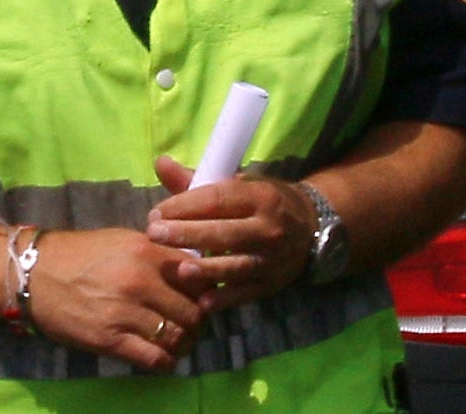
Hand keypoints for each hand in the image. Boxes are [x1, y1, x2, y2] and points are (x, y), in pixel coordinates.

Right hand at [24, 228, 205, 372]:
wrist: (35, 273)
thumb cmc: (84, 254)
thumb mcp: (129, 240)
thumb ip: (162, 254)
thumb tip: (195, 268)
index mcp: (151, 252)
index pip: (201, 276)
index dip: (209, 290)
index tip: (206, 297)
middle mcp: (143, 281)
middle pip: (194, 309)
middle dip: (200, 321)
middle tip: (196, 326)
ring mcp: (125, 312)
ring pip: (177, 336)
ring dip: (185, 344)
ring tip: (182, 344)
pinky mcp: (108, 339)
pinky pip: (152, 357)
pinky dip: (166, 362)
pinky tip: (166, 361)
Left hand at [146, 156, 316, 314]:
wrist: (311, 227)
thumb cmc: (265, 203)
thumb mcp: (241, 185)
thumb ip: (197, 181)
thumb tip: (160, 162)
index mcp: (261, 196)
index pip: (219, 199)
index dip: (185, 205)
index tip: (156, 213)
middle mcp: (269, 227)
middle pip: (224, 232)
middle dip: (187, 233)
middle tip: (153, 234)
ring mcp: (272, 258)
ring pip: (235, 265)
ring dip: (207, 269)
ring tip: (179, 269)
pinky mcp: (271, 283)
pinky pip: (245, 293)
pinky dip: (225, 298)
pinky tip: (203, 303)